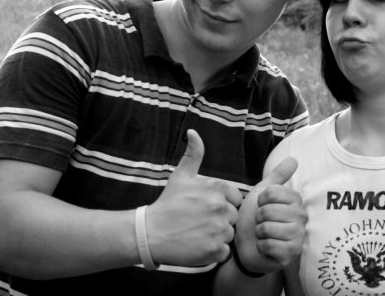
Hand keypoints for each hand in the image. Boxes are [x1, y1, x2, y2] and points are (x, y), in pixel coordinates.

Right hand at [146, 129, 242, 265]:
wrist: (150, 233)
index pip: (235, 199)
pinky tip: (198, 245)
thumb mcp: (181, 175)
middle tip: (199, 222)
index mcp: (218, 188)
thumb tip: (193, 132)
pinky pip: (224, 252)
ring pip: (230, 234)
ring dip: (218, 236)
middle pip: (233, 217)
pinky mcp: (215, 250)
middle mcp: (221, 207)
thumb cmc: (168, 204)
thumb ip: (193, 154)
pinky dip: (214, 252)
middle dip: (220, 220)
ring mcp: (219, 229)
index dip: (221, 204)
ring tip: (198, 233)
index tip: (204, 208)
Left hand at [235, 157, 306, 273]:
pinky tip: (265, 247)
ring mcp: (298, 236)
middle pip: (268, 210)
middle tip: (262, 223)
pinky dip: (261, 246)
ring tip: (264, 235)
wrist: (247, 246)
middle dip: (258, 218)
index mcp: (295, 200)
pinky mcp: (291, 254)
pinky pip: (269, 244)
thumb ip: (278, 176)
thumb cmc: (255, 218)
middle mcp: (301, 217)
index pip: (271, 193)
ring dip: (259, 232)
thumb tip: (294, 159)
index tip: (262, 206)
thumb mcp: (263, 193)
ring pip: (267, 228)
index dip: (260, 200)